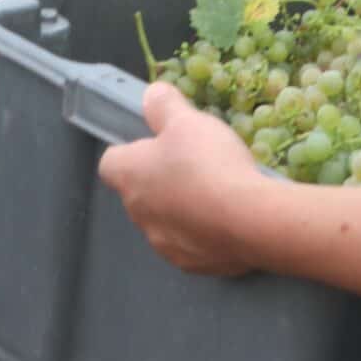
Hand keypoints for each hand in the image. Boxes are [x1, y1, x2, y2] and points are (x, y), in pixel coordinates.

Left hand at [97, 83, 271, 276]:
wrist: (249, 221)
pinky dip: (204, 233)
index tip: (156, 145)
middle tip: (194, 164)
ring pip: (166, 221)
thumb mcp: (187, 121)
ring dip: (182, 209)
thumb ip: (164, 105)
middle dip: (161, 180)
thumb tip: (151, 95)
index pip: (110, 163)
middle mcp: (138, 214)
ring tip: (216, 193)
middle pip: (140, 193)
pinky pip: (192, 244)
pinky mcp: (191, 265)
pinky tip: (228, 219)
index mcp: (129, 176)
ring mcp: (163, 243)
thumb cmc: (208, 164)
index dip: (131, 151)